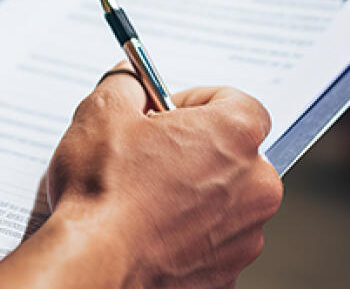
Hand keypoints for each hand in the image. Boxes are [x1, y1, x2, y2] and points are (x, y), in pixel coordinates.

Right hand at [45, 61, 283, 287]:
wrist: (93, 266)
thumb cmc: (103, 194)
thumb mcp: (103, 112)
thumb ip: (126, 84)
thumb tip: (130, 80)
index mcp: (236, 136)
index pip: (236, 102)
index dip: (196, 103)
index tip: (166, 113)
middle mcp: (256, 186)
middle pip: (235, 154)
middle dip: (197, 150)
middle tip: (151, 155)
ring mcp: (246, 236)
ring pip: (226, 200)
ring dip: (194, 194)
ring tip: (144, 199)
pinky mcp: (228, 275)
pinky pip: (214, 242)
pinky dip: (189, 235)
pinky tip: (151, 231)